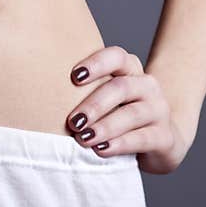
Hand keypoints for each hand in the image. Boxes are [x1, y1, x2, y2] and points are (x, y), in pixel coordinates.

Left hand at [66, 45, 187, 173]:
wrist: (160, 140)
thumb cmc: (118, 115)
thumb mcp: (104, 99)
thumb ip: (82, 92)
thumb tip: (41, 96)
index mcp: (130, 69)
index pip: (116, 56)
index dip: (96, 64)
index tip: (74, 77)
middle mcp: (147, 85)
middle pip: (121, 88)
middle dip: (94, 105)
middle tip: (72, 122)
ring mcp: (159, 110)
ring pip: (132, 114)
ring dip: (105, 126)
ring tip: (84, 138)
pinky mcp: (165, 136)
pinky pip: (143, 138)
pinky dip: (120, 144)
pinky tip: (102, 150)